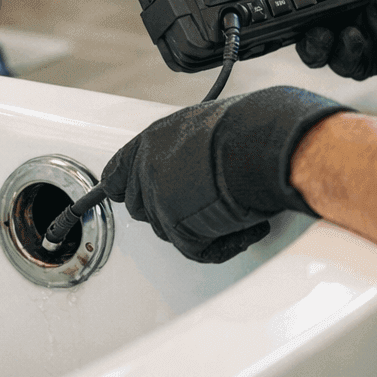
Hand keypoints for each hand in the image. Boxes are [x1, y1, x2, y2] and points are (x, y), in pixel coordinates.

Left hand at [100, 86, 349, 262]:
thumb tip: (198, 162)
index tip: (118, 193)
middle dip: (167, 209)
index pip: (118, 172)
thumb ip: (188, 148)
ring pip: (167, 230)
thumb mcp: (206, 125)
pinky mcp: (180, 229)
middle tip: (200, 204)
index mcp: (152, 141)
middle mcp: (149, 171)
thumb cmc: (246, 128)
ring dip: (197, 227)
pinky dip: (222, 246)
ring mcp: (161, 202)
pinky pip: (195, 250)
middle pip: (141, 206)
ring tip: (232, 212)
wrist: (258, 145)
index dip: (122, 185)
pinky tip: (245, 232)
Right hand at [297, 0, 376, 79]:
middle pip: (302, 21)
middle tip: (294, 13)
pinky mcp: (369, 56)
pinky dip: (344, 52)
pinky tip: (354, 36)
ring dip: (312, 45)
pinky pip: (345, 63)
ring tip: (320, 33)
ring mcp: (354, 34)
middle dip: (293, 22)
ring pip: (316, 49)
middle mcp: (343, 8)